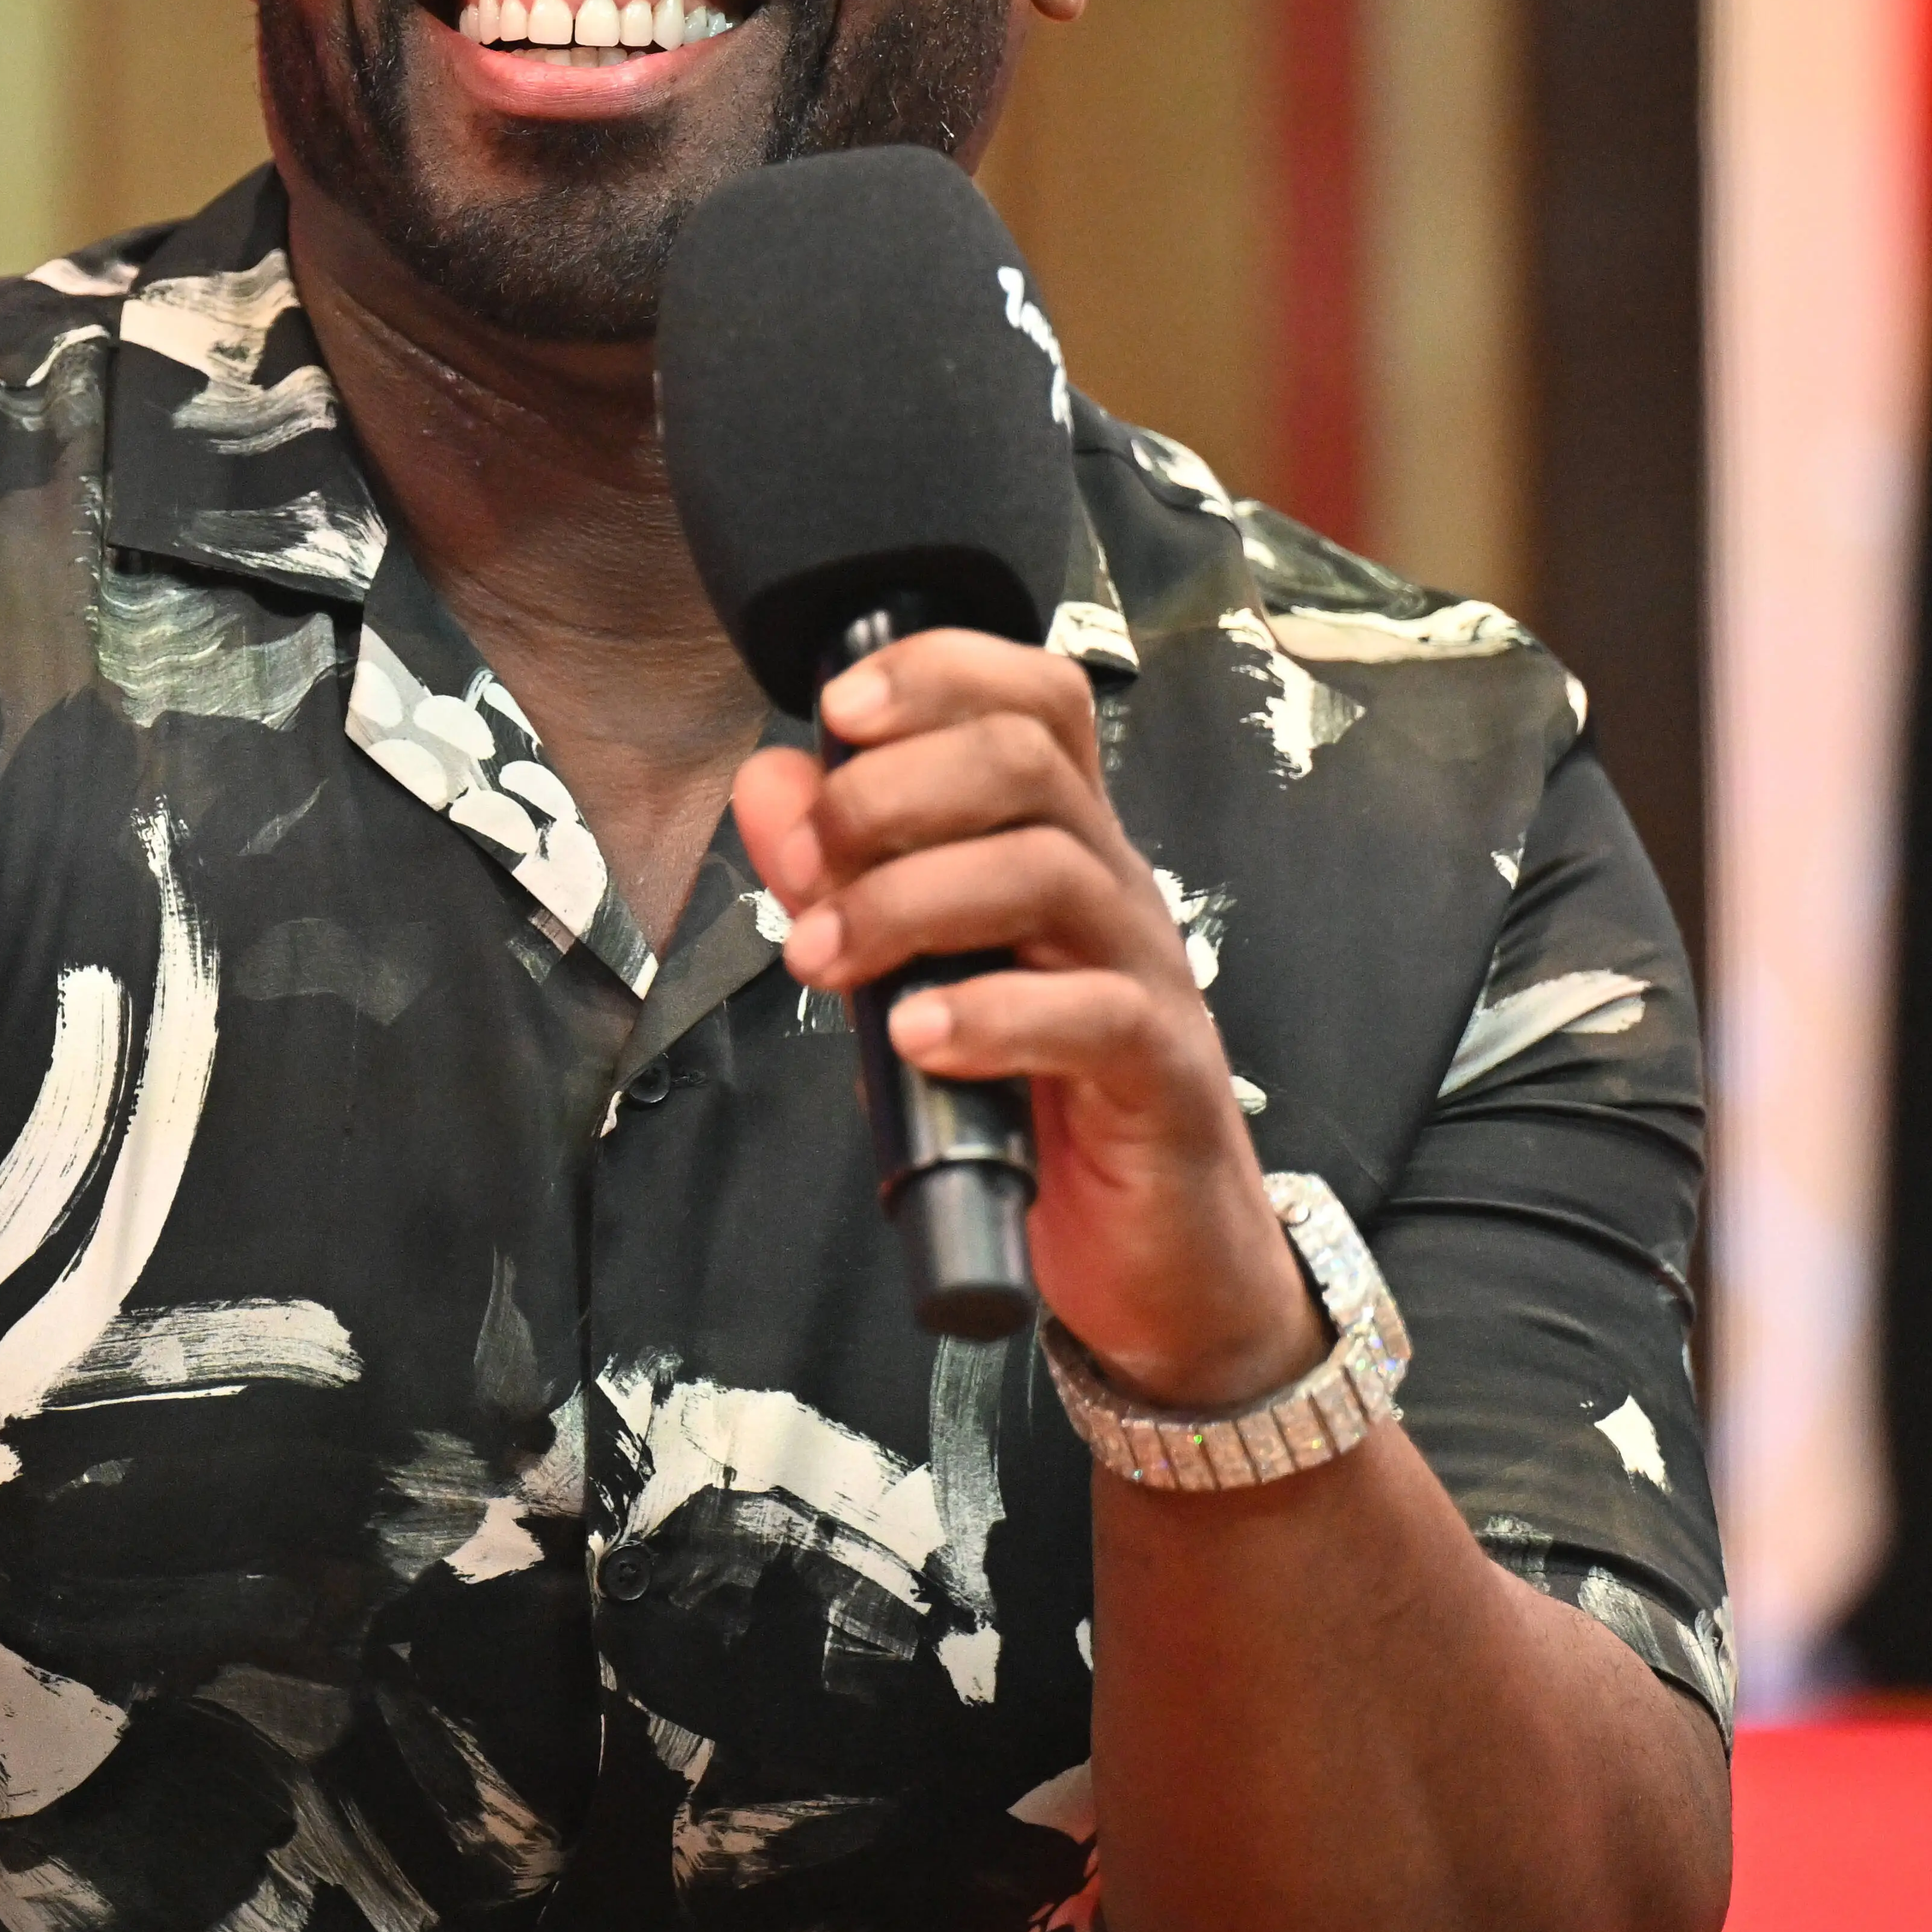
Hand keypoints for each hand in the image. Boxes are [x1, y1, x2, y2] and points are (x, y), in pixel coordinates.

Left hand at [731, 629, 1321, 1411]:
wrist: (1158, 1258)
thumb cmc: (1038, 1104)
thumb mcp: (915, 975)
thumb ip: (841, 879)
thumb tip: (768, 786)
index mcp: (1060, 844)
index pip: (1032, 699)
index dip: (939, 673)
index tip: (835, 709)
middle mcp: (1111, 887)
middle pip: (1027, 761)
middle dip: (891, 792)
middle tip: (808, 869)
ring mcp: (1147, 975)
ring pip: (1049, 868)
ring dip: (911, 900)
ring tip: (828, 959)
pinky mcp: (1163, 1074)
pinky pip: (1092, 1014)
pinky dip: (990, 1014)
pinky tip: (915, 1036)